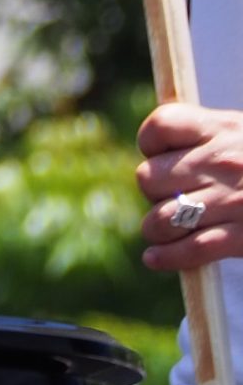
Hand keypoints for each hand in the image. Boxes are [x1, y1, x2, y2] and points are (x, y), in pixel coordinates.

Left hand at [137, 102, 242, 270]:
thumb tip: (169, 150)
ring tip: (160, 231)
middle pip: (151, 176)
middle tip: (169, 197)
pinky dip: (168, 257)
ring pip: (163, 217)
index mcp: (225, 129)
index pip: (162, 126)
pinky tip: (155, 259)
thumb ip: (213, 136)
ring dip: (156, 228)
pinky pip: (192, 248)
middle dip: (154, 191)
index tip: (161, 154)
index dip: (151, 142)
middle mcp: (223, 162)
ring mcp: (233, 202)